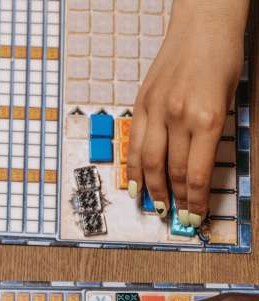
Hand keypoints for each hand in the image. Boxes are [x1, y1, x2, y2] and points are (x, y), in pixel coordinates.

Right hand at [127, 0, 248, 225]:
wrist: (203, 23)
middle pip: (171, 170)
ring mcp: (155, 109)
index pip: (197, 173)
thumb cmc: (223, 57)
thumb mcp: (226, 100)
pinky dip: (133, 167)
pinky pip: (134, 143)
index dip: (195, 199)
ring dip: (152, 188)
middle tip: (177, 217)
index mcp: (205, 117)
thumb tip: (196, 171)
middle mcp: (177, 116)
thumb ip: (209, 135)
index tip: (195, 216)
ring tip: (155, 206)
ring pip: (148, 161)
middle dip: (175, 198)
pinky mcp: (141, 103)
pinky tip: (135, 183)